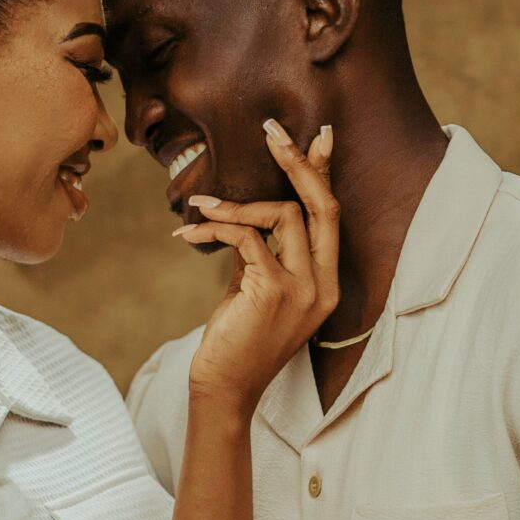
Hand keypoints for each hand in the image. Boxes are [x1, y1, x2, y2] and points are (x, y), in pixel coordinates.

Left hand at [181, 121, 339, 415]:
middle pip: (322, 206)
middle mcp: (323, 284)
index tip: (316, 137)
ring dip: (236, 206)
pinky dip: (216, 225)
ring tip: (199, 208)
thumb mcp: (256, 289)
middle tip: (271, 131)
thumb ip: (262, 253)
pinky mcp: (272, 291)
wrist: (225, 388)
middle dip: (297, 163)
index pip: (330, 216)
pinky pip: (247, 237)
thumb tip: (247, 216)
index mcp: (325, 283)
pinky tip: (189, 231)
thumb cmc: (237, 340)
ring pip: (283, 216)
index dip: (322, 174)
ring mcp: (302, 289)